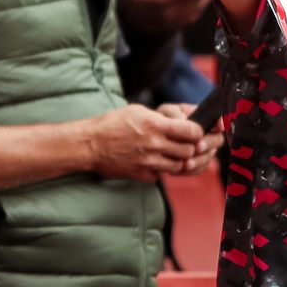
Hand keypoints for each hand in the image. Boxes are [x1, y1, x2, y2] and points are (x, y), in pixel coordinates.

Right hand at [87, 104, 215, 180]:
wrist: (90, 144)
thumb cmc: (112, 124)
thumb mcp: (137, 111)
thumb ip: (160, 119)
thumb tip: (180, 124)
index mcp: (155, 125)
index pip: (192, 132)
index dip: (196, 132)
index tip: (194, 132)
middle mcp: (154, 145)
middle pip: (188, 151)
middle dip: (189, 147)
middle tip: (182, 143)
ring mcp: (149, 162)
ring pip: (178, 166)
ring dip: (177, 160)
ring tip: (167, 153)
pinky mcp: (142, 174)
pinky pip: (161, 175)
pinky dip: (160, 169)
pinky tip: (152, 161)